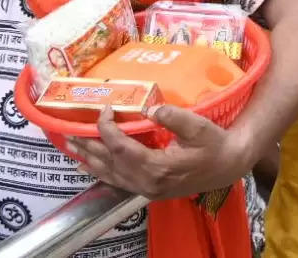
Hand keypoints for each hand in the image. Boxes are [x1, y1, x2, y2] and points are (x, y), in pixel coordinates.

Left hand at [68, 106, 254, 200]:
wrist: (228, 166)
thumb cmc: (215, 145)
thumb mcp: (200, 127)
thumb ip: (175, 117)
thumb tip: (150, 108)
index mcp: (158, 166)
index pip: (122, 147)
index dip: (108, 128)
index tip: (105, 109)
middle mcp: (147, 182)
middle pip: (109, 163)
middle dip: (89, 145)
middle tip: (69, 130)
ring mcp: (146, 189)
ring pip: (110, 175)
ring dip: (89, 160)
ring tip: (71, 147)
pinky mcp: (148, 190)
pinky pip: (117, 183)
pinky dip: (100, 173)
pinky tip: (88, 167)